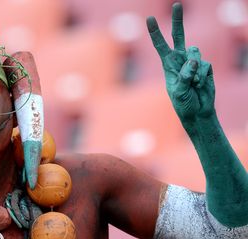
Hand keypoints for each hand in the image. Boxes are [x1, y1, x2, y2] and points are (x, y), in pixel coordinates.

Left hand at [147, 3, 214, 120]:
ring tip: (192, 84)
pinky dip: (202, 75)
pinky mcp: (205, 66)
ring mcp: (193, 62)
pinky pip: (205, 64)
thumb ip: (185, 75)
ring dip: (195, 69)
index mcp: (168, 65)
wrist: (197, 112)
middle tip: (177, 5)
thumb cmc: (183, 103)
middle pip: (179, 36)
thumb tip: (193, 60)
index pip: (161, 45)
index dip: (155, 32)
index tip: (149, 19)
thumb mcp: (179, 91)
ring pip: (195, 52)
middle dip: (178, 20)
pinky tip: (200, 85)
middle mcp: (180, 60)